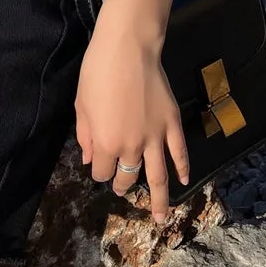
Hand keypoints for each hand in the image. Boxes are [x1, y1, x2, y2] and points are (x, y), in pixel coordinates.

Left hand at [74, 4, 188, 223]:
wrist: (127, 49)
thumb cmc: (97, 72)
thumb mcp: (81, 105)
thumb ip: (86, 135)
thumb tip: (90, 159)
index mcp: (107, 143)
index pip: (103, 171)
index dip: (100, 171)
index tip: (99, 165)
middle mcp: (132, 146)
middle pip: (128, 176)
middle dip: (123, 184)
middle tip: (123, 188)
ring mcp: (155, 137)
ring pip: (159, 176)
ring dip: (159, 200)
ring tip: (160, 218)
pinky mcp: (172, 123)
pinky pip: (179, 152)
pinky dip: (183, 168)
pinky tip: (184, 180)